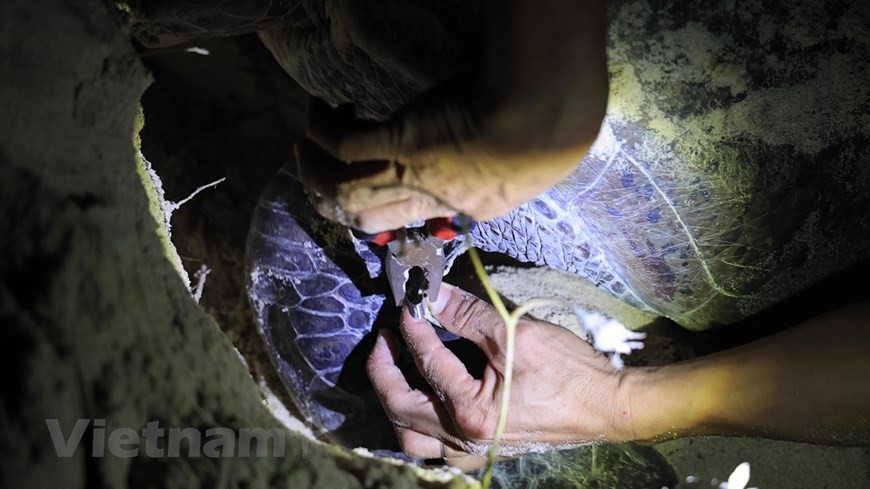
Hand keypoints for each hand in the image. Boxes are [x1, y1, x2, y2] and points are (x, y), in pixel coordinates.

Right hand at [296, 0, 607, 232]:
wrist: (543, 114)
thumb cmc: (550, 137)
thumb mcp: (526, 176)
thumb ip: (501, 181)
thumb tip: (495, 174)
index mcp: (460, 209)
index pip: (405, 226)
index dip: (376, 218)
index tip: (364, 196)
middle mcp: (426, 198)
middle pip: (361, 218)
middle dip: (330, 201)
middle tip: (318, 175)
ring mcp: (408, 170)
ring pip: (341, 188)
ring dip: (314, 169)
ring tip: (305, 146)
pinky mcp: (398, 138)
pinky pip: (344, 144)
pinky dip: (323, 129)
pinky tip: (320, 109)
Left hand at [366, 283, 632, 469]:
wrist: (606, 406)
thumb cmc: (569, 372)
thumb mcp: (515, 334)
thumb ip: (468, 315)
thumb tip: (433, 295)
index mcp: (471, 412)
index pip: (425, 362)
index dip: (411, 326)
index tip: (408, 301)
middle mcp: (464, 439)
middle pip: (399, 407)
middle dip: (384, 368)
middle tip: (385, 337)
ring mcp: (472, 451)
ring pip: (410, 437)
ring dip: (395, 402)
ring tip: (397, 368)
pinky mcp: (482, 451)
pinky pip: (433, 446)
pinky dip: (418, 422)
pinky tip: (423, 397)